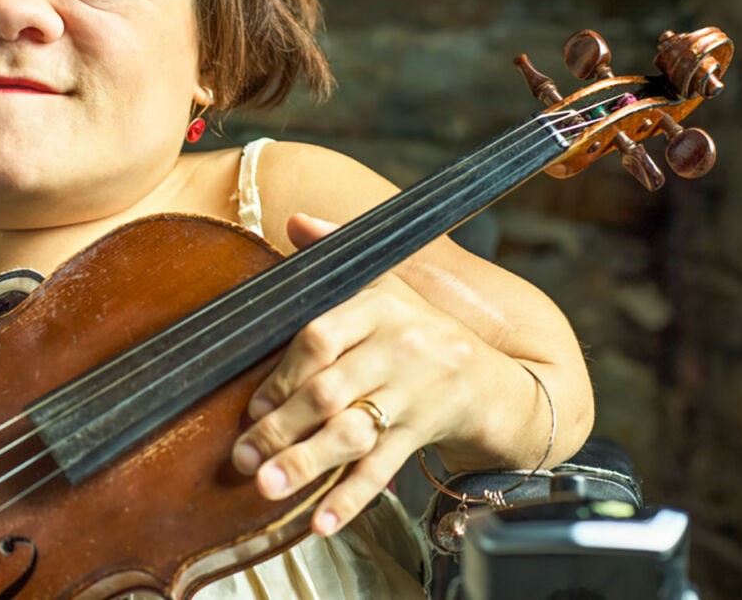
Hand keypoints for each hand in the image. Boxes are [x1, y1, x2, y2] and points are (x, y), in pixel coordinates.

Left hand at [230, 213, 482, 536]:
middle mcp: (400, 348)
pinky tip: (320, 520)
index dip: (283, 373)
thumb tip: (296, 221)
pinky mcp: (427, 432)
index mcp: (381, 307)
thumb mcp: (389, 283)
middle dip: (281, 427)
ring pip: (354, 432)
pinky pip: (384, 469)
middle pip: (330, 391)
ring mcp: (416, 394)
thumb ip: (338, 252)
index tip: (253, 404)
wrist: (499, 379)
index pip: (321, 336)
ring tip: (269, 487)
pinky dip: (351, 497)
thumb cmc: (425, 329)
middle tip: (242, 456)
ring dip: (307, 463)